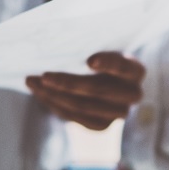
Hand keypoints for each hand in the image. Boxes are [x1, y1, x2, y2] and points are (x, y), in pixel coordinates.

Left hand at [26, 52, 145, 130]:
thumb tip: (59, 43)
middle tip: (44, 75)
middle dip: (68, 83)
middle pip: (98, 90)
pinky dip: (54, 104)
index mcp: (135, 70)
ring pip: (83, 106)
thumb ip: (89, 46)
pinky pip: (75, 117)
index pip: (124, 67)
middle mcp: (132, 94)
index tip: (89, 60)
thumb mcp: (101, 46)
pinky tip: (39, 93)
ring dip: (54, 94)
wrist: (105, 78)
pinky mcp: (102, 126)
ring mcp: (118, 113)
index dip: (108, 63)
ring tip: (33, 82)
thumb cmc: (100, 54)